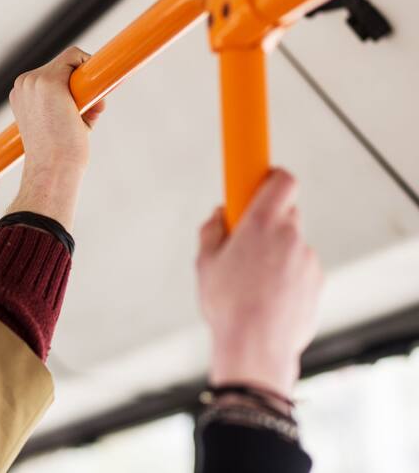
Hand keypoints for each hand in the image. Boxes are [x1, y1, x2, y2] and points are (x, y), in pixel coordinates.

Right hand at [6, 47, 105, 230]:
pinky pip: (76, 57)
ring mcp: (34, 81)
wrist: (52, 169)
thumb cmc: (58, 156)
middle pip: (61, 66)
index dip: (71, 86)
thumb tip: (99, 102)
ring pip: (71, 61)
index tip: (84, 98)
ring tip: (84, 113)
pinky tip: (93, 92)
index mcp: (21, 95)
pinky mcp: (49, 81)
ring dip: (86, 82)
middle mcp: (24, 84)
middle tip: (88, 112)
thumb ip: (79, 110)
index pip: (50, 75)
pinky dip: (89, 66)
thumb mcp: (64, 127)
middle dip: (80, 84)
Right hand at [196, 169, 323, 396]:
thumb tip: (219, 216)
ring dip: (276, 252)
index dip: (272, 177)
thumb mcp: (205, 263)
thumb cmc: (228, 305)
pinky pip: (300, 268)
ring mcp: (307, 259)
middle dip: (267, 220)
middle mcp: (290, 235)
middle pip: (286, 211)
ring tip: (252, 281)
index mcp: (261, 223)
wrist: (256, 345)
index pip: (282, 180)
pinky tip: (266, 297)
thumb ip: (212, 231)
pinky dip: (287, 275)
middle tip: (245, 239)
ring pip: (292, 243)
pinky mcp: (316, 282)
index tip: (259, 182)